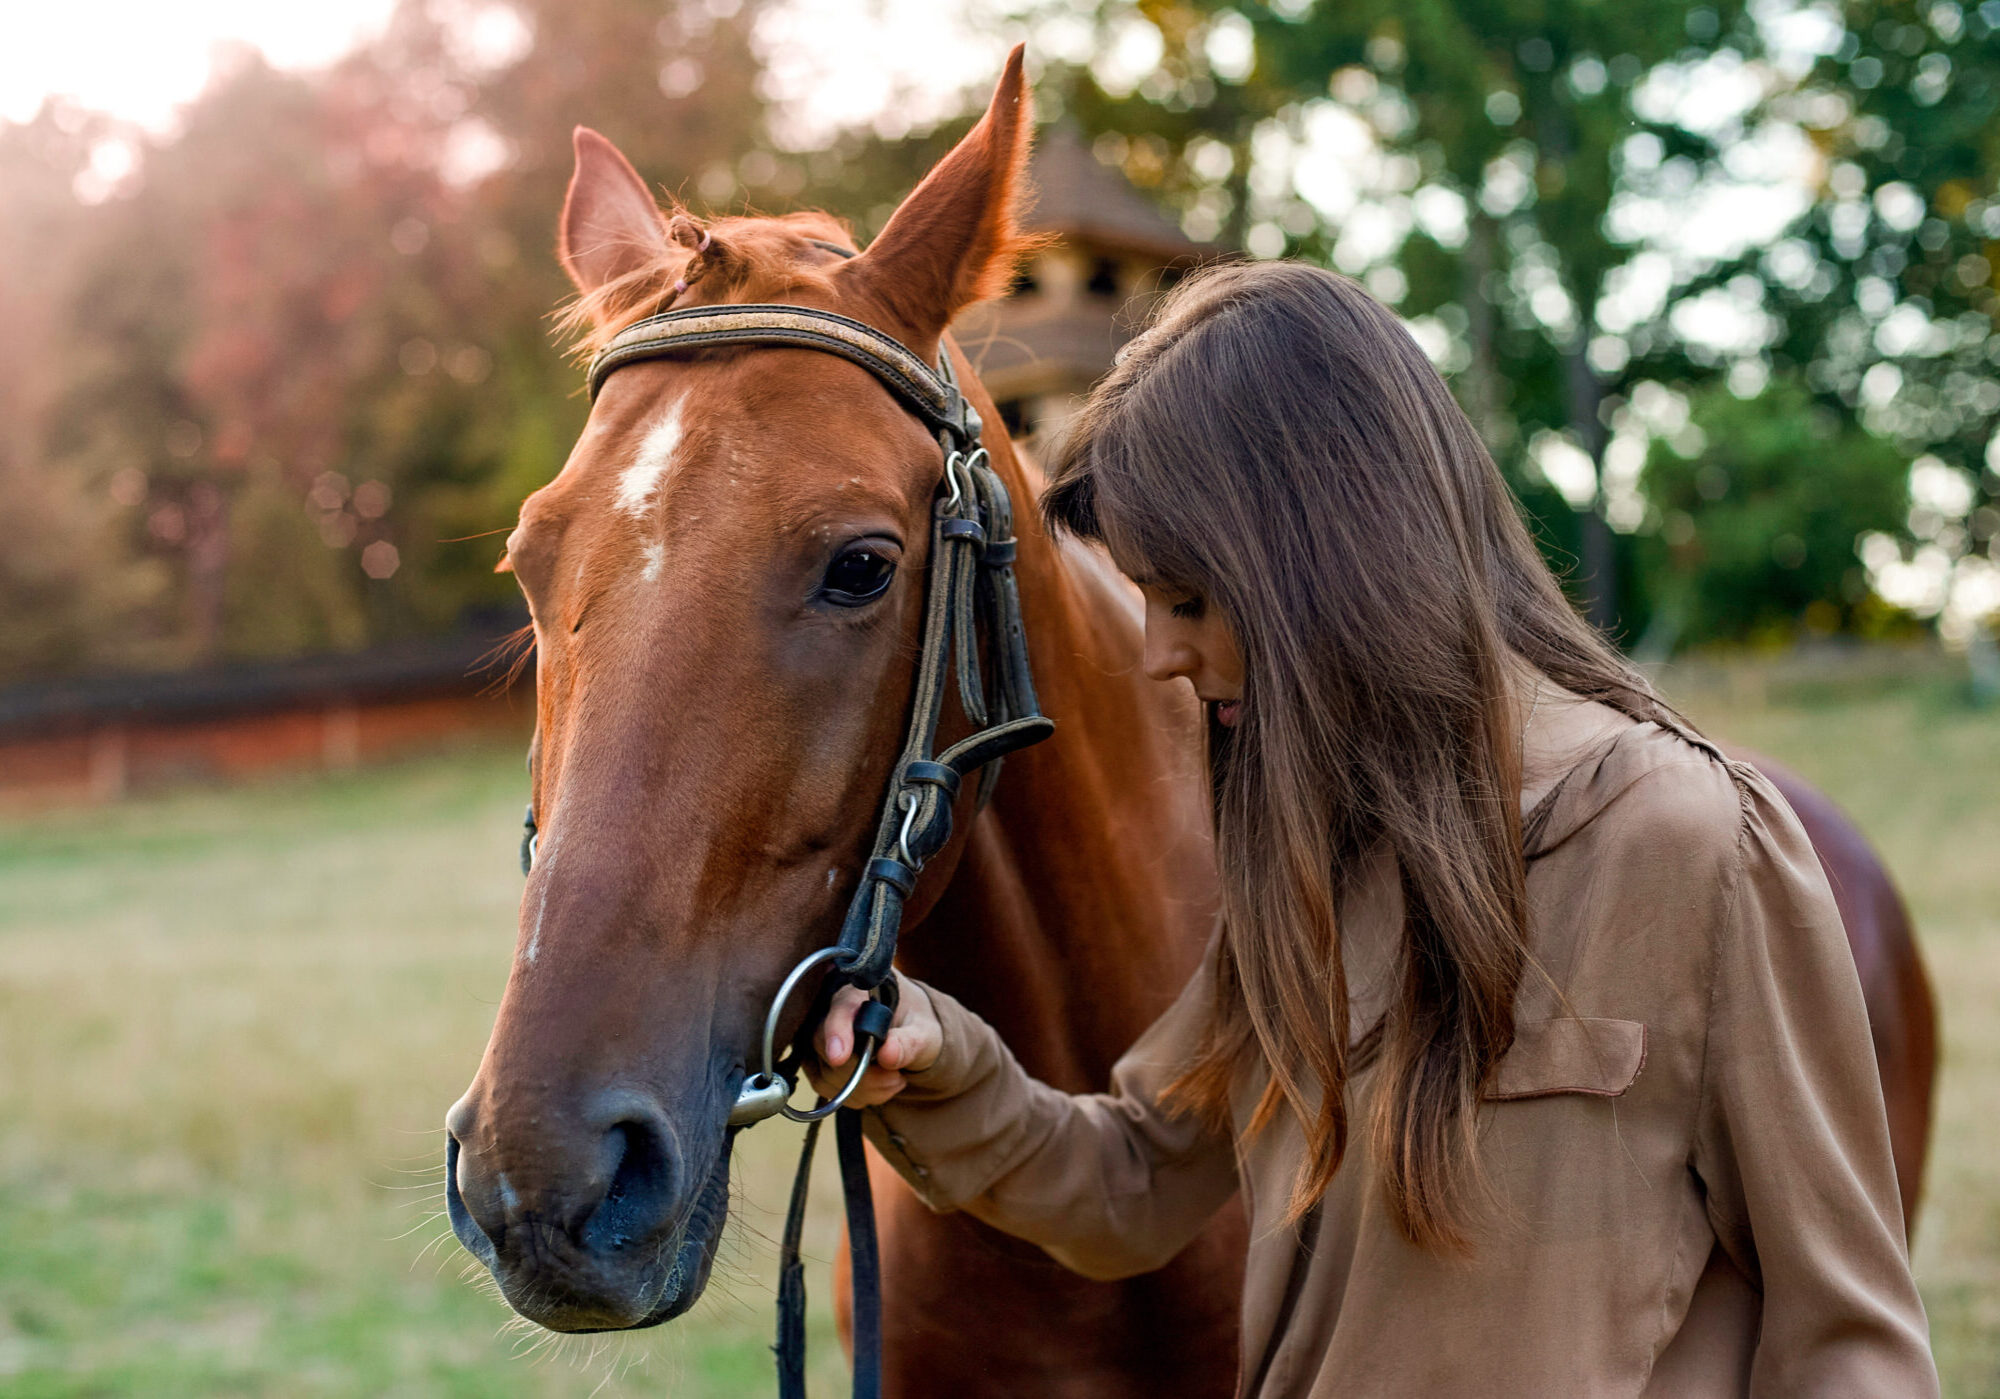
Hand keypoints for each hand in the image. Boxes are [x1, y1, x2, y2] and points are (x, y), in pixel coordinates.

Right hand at [806, 973, 941, 1108]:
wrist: (910, 1034)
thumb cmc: (915, 1025)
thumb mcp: (924, 1031)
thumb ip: (909, 1042)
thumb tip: (888, 1054)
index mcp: (860, 993)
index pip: (840, 1009)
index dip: (837, 1032)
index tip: (840, 1057)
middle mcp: (831, 1012)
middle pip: (826, 1047)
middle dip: (863, 1074)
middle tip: (897, 1078)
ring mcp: (821, 1039)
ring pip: (826, 1074)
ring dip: (865, 1089)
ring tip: (895, 1079)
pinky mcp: (818, 1063)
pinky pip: (828, 1088)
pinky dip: (857, 1096)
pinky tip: (880, 1085)